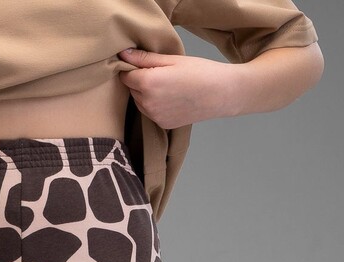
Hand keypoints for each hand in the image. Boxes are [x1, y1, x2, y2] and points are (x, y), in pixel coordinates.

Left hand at [117, 47, 240, 125]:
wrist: (221, 94)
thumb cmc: (199, 72)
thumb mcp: (171, 59)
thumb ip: (144, 58)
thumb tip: (123, 54)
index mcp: (148, 83)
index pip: (125, 76)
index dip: (132, 68)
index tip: (144, 63)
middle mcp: (147, 103)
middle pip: (132, 90)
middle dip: (139, 81)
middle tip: (160, 73)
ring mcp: (155, 117)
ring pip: (140, 102)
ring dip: (146, 94)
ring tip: (167, 85)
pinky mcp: (163, 124)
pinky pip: (150, 113)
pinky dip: (154, 105)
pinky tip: (171, 97)